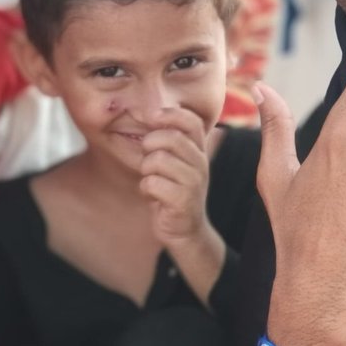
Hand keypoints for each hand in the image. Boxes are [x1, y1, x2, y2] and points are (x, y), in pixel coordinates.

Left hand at [137, 107, 213, 247]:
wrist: (185, 231)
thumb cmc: (172, 193)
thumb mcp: (174, 164)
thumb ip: (167, 143)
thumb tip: (147, 115)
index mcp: (199, 151)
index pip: (191, 121)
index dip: (170, 114)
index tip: (151, 117)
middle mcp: (201, 164)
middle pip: (170, 138)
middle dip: (149, 144)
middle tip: (147, 158)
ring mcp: (194, 182)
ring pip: (158, 159)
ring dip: (146, 169)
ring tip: (151, 179)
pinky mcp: (182, 200)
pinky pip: (152, 183)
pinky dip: (145, 189)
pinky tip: (152, 196)